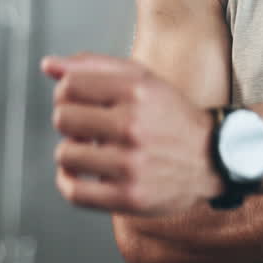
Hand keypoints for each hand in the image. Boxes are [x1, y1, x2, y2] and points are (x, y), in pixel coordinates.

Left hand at [42, 53, 221, 215]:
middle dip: (70, 121)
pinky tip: (82, 172)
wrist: (213, 157)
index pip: (70, 85)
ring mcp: (131, 164)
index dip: (67, 93)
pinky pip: (74, 191)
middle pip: (63, 118)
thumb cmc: (172, 117)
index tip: (80, 101)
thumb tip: (48, 65)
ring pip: (65, 154)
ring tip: (92, 148)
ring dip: (73, 151)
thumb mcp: (142, 79)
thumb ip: (95, 66)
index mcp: (137, 91)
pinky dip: (68, 181)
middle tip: (89, 126)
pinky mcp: (128, 196)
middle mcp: (134, 126)